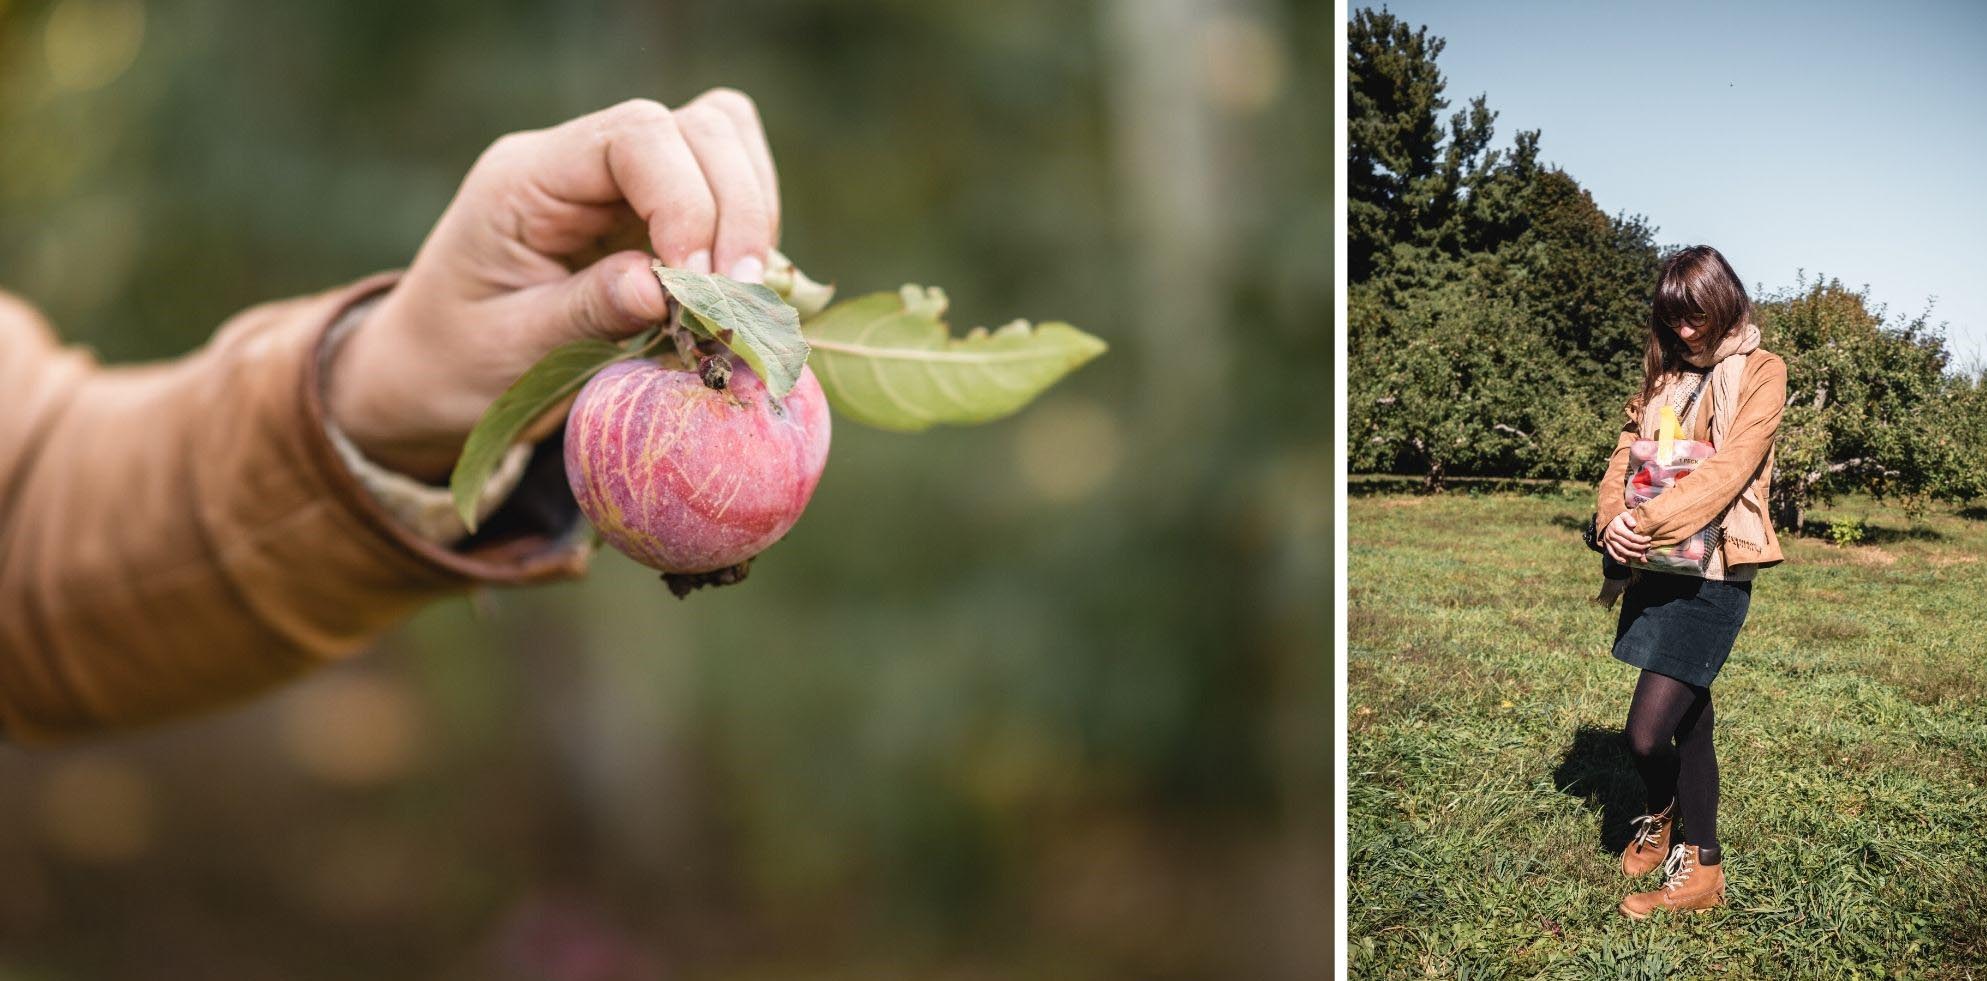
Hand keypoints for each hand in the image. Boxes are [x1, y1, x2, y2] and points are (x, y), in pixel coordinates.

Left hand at [326, 91, 780, 481]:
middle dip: (735, 209)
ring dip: (752, 217)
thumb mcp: (509, 349)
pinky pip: (731, 194)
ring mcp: (624, 186)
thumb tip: (665, 286)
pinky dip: (751, 241)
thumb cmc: (456, 362)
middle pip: (699, 128)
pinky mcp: (656, 217)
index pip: (636, 137)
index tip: (701, 283)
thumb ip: (586, 311)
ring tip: (740, 299)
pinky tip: (735, 300)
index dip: (687, 201)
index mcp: (528, 178)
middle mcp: (582, 163)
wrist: (432, 374)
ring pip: (726, 145)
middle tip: (737, 299)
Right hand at [1602, 511, 1650, 563]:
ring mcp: (1609, 541)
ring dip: (1631, 554)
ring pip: (1621, 550)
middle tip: (1647, 547)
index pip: (1631, 537)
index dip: (1641, 539)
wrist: (1606, 517)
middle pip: (1628, 544)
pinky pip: (1611, 552)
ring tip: (1640, 555)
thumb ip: (1628, 518)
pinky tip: (1625, 561)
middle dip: (1639, 547)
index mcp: (1617, 528)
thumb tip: (1634, 525)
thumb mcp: (1623, 514)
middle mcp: (1612, 536)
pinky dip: (1618, 558)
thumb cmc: (1618, 516)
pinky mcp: (1606, 544)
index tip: (1649, 539)